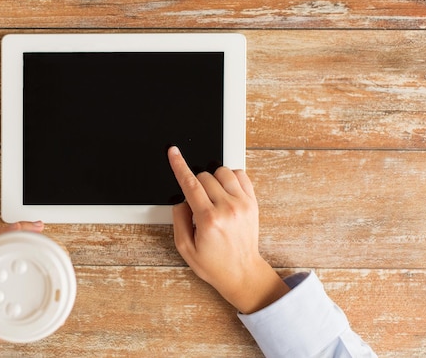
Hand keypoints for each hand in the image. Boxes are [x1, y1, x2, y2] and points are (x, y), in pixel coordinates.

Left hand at [0, 221, 44, 357]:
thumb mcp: (2, 328)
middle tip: (36, 227)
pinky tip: (14, 238)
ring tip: (30, 230)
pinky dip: (0, 238)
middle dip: (16, 229)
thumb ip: (29, 324)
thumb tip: (55, 320)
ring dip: (9, 232)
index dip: (7, 234)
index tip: (23, 228)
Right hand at [167, 146, 288, 313]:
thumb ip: (178, 219)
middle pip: (205, 176)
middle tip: (197, 203)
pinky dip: (230, 178)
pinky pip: (240, 175)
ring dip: (212, 179)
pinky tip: (225, 191)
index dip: (179, 165)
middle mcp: (227, 209)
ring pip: (222, 171)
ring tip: (211, 196)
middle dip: (195, 184)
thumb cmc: (214, 264)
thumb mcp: (185, 247)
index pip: (190, 183)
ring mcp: (243, 204)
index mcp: (209, 219)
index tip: (173, 152)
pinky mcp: (252, 203)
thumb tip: (181, 199)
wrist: (242, 273)